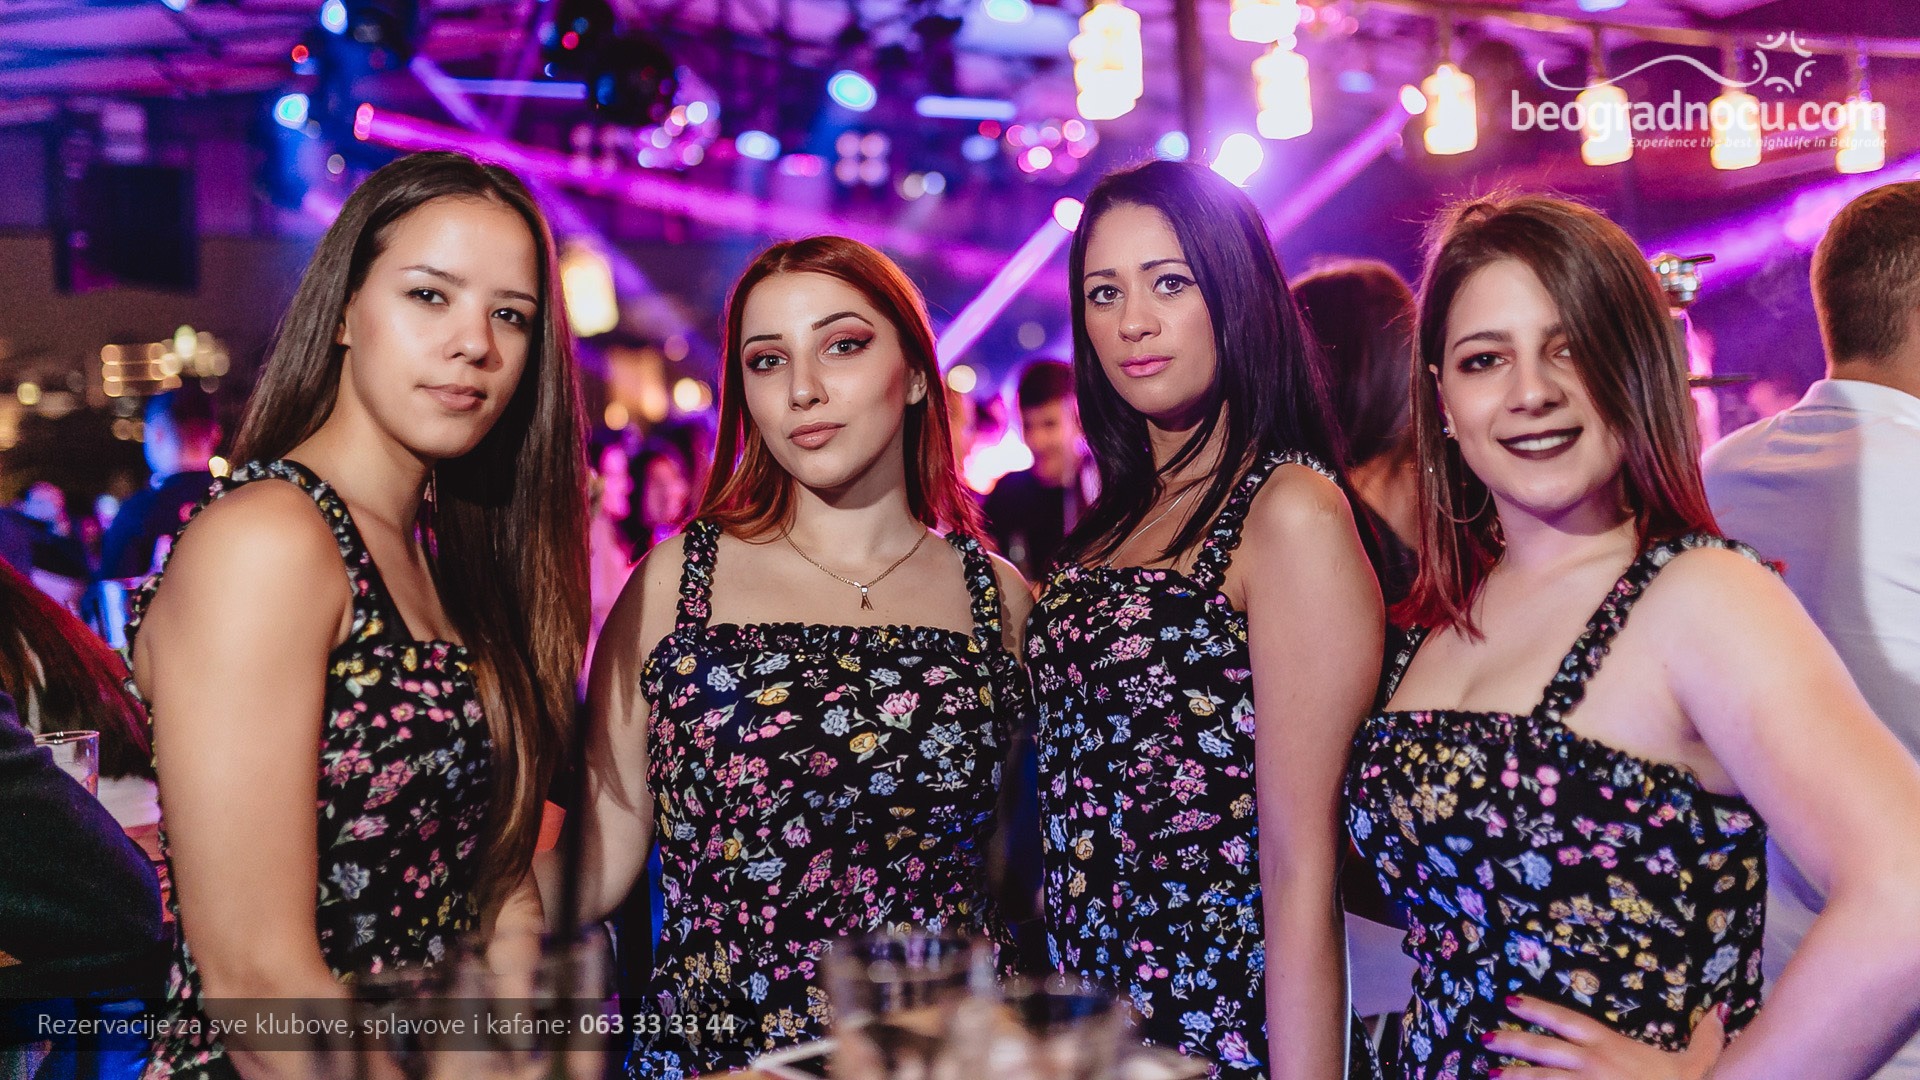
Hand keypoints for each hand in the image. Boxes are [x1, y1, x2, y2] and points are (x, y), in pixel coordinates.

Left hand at [1486, 995, 1725, 1079]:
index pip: (1566, 1020)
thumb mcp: (1698, 1064)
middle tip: (1484, 1038)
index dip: (1537, 1009)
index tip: (1510, 1001)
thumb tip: (1718, 1012)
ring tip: (1489, 1074)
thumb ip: (1704, 1039)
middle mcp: (1594, 1065)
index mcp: (1612, 1047)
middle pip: (1543, 1050)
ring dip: (1514, 1077)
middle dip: (1512, 1042)